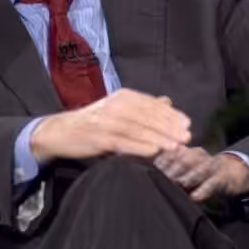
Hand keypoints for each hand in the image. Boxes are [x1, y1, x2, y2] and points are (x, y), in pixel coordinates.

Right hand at [29, 90, 191, 162]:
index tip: (187, 125)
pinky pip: (124, 142)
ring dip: (159, 138)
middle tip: (186, 137)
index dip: (171, 115)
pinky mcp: (99, 137)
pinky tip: (154, 151)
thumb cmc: (93, 122)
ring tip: (175, 146)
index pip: (152, 104)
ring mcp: (106, 121)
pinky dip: (140, 146)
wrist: (61, 131)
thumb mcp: (118, 109)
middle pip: (148, 115)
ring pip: (138, 128)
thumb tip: (167, 102)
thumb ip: (142, 106)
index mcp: (123, 96)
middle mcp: (116, 105)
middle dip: (169, 127)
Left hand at [154, 147, 248, 201]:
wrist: (232, 173)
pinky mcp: (222, 178)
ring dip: (185, 179)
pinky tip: (193, 197)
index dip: (161, 161)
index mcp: (188, 151)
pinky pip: (212, 183)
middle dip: (170, 171)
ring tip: (175, 187)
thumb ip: (171, 169)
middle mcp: (199, 155)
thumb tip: (149, 174)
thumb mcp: (187, 168)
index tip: (150, 170)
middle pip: (183, 160)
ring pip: (198, 170)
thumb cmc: (201, 173)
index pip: (172, 152)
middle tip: (159, 181)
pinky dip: (202, 190)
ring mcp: (212, 165)